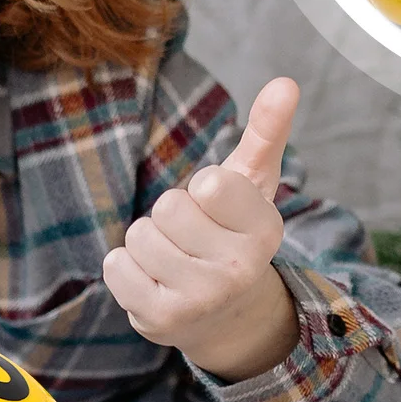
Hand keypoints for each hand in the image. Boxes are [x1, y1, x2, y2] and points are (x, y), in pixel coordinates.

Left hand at [103, 77, 301, 381]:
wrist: (224, 316)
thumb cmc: (231, 234)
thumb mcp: (252, 184)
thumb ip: (266, 131)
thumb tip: (285, 81)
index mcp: (265, 231)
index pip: (209, 183)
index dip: (203, 190)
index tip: (217, 211)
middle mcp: (238, 269)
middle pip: (168, 206)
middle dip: (171, 216)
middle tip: (191, 239)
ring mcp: (200, 299)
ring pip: (139, 235)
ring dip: (147, 242)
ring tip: (173, 261)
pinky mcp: (159, 320)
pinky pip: (115, 266)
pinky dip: (125, 268)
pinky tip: (153, 281)